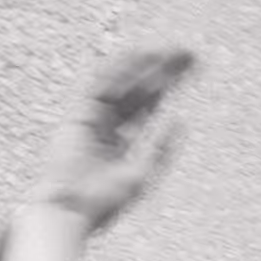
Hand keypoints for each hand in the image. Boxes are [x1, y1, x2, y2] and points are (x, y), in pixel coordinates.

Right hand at [26, 45, 196, 234]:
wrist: (70, 212)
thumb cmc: (104, 203)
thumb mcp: (140, 174)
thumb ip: (159, 147)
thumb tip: (181, 118)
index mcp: (122, 144)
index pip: (148, 106)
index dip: (168, 85)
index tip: (190, 68)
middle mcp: (107, 128)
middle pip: (137, 90)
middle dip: (159, 70)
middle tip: (184, 51)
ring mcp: (91, 120)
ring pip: (118, 84)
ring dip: (139, 65)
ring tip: (163, 48)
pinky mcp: (76, 116)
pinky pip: (97, 87)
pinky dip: (114, 72)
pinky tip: (135, 57)